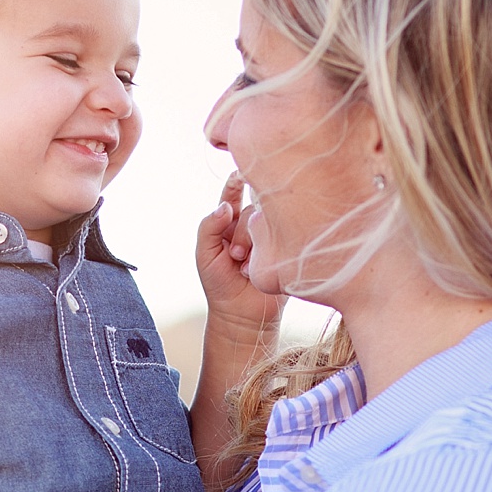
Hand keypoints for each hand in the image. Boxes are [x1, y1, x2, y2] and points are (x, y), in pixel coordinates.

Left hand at [197, 172, 284, 338]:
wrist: (242, 315)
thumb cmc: (219, 284)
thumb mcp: (204, 253)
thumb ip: (208, 226)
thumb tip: (226, 205)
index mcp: (231, 222)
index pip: (234, 194)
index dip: (236, 182)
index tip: (238, 175)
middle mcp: (252, 226)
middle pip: (251, 208)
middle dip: (240, 231)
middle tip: (234, 255)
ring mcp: (271, 236)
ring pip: (267, 221)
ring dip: (252, 243)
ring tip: (244, 266)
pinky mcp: (287, 249)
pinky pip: (284, 236)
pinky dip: (269, 250)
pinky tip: (261, 265)